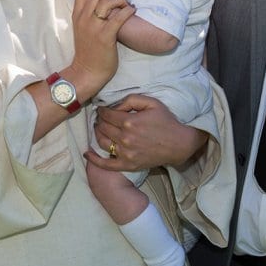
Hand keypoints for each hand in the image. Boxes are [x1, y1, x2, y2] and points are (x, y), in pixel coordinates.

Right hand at [66, 0, 135, 98]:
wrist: (87, 71)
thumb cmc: (89, 50)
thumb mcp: (82, 28)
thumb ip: (89, 14)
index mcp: (77, 15)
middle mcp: (83, 18)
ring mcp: (93, 27)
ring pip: (107, 1)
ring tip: (126, 5)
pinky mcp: (105, 37)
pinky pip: (119, 17)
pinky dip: (128, 11)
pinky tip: (132, 12)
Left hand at [86, 94, 206, 172]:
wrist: (178, 144)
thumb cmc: (166, 121)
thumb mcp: (151, 102)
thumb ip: (131, 99)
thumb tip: (114, 106)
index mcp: (129, 122)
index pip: (107, 115)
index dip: (102, 110)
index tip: (102, 109)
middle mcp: (125, 138)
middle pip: (102, 127)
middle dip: (99, 120)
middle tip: (101, 118)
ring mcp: (125, 153)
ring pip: (102, 142)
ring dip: (97, 133)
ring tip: (99, 128)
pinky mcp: (127, 165)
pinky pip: (106, 164)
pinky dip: (94, 160)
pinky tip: (87, 153)